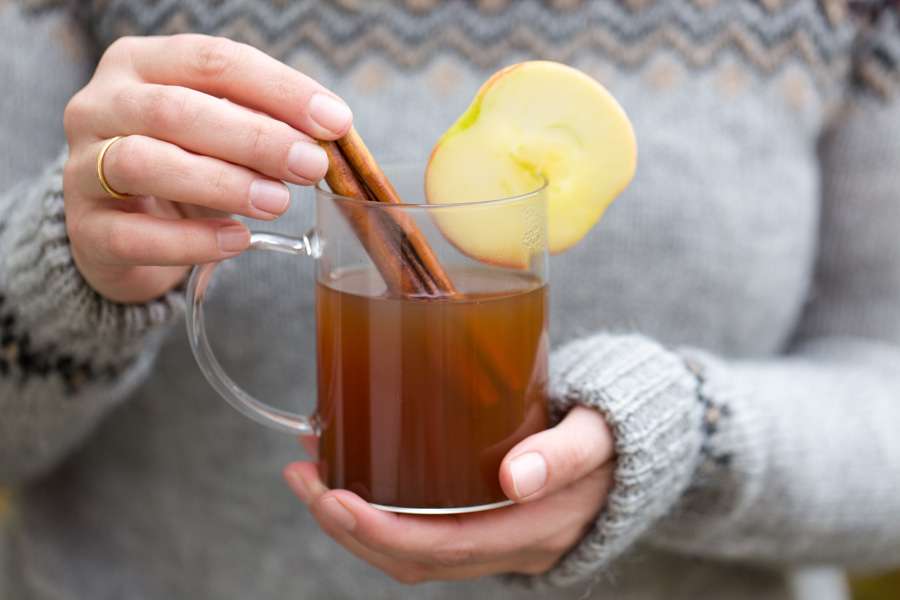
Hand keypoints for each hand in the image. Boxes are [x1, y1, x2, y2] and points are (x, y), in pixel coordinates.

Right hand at [62, 34, 351, 302]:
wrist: (121, 229)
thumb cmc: (182, 166)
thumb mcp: (221, 135)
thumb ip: (264, 126)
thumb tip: (329, 135)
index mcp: (141, 64)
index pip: (213, 61)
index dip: (279, 90)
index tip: (334, 122)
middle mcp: (100, 105)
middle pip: (177, 110)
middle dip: (255, 138)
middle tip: (310, 165)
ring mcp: (82, 167)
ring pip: (144, 163)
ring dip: (222, 183)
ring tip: (278, 202)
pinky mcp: (85, 230)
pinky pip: (135, 235)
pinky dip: (193, 240)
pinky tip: (238, 240)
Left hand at [284, 406, 614, 582]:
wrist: (635, 453)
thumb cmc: (615, 436)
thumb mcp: (599, 437)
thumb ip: (563, 455)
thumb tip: (515, 479)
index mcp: (532, 529)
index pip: (443, 548)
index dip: (380, 532)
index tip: (331, 497)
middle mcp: (506, 546)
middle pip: (414, 557)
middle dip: (347, 525)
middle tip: (303, 475)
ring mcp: (494, 539)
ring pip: (412, 550)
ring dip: (354, 520)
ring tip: (312, 471)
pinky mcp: (484, 521)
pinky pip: (423, 531)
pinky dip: (380, 510)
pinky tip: (355, 471)